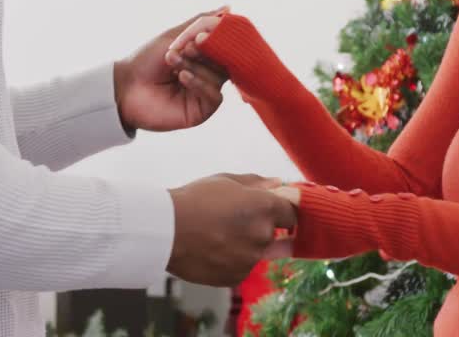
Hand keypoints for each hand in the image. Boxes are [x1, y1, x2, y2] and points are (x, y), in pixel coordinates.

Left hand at [114, 8, 230, 132]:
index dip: (215, 39)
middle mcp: (206, 74)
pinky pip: (214, 95)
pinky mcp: (202, 110)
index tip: (199, 35)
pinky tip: (182, 76)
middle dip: (205, 52)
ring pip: (219, 77)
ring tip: (173, 61)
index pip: (223, 46)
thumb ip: (202, 22)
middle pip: (224, 61)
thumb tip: (228, 7)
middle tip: (186, 48)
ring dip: (196, 66)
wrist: (125, 87)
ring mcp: (205, 92)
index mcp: (202, 57)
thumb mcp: (174, 36)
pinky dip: (200, 83)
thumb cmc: (146, 60)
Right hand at [167, 174, 296, 285]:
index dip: (284, 211)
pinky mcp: (235, 277)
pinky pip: (241, 267)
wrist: (164, 231)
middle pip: (274, 233)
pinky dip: (232, 260)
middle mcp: (263, 235)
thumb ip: (257, 183)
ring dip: (245, 245)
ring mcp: (250, 259)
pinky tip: (211, 248)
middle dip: (261, 227)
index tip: (276, 211)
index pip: (293, 213)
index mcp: (265, 208)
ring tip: (216, 234)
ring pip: (256, 252)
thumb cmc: (194, 200)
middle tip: (234, 221)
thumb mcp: (226, 181)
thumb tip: (279, 184)